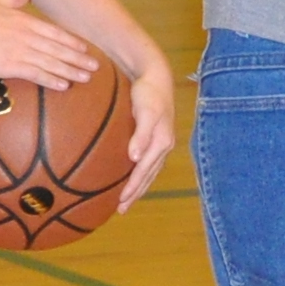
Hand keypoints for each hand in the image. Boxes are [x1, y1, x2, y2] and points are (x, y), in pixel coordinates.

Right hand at [0, 0, 99, 91]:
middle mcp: (28, 36)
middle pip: (58, 49)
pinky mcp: (11, 66)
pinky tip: (64, 85)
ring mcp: (21, 51)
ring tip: (86, 78)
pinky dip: (51, 79)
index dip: (72, 42)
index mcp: (25, 20)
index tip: (86, 49)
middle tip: (95, 68)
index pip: (55, 32)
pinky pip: (36, 74)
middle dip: (78, 59)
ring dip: (70, 71)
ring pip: (51, 62)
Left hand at [116, 50, 177, 205]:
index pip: (145, 172)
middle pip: (149, 176)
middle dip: (136, 193)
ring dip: (139, 186)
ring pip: (150, 171)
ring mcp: (162, 143)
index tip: (120, 202)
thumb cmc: (149, 92)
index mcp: (162, 142)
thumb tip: (135, 158)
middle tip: (121, 210)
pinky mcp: (157, 137)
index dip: (133, 188)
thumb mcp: (146, 111)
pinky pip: (148, 162)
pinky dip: (140, 174)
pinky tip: (131, 176)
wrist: (157, 75)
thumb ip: (141, 135)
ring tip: (126, 200)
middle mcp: (164, 146)